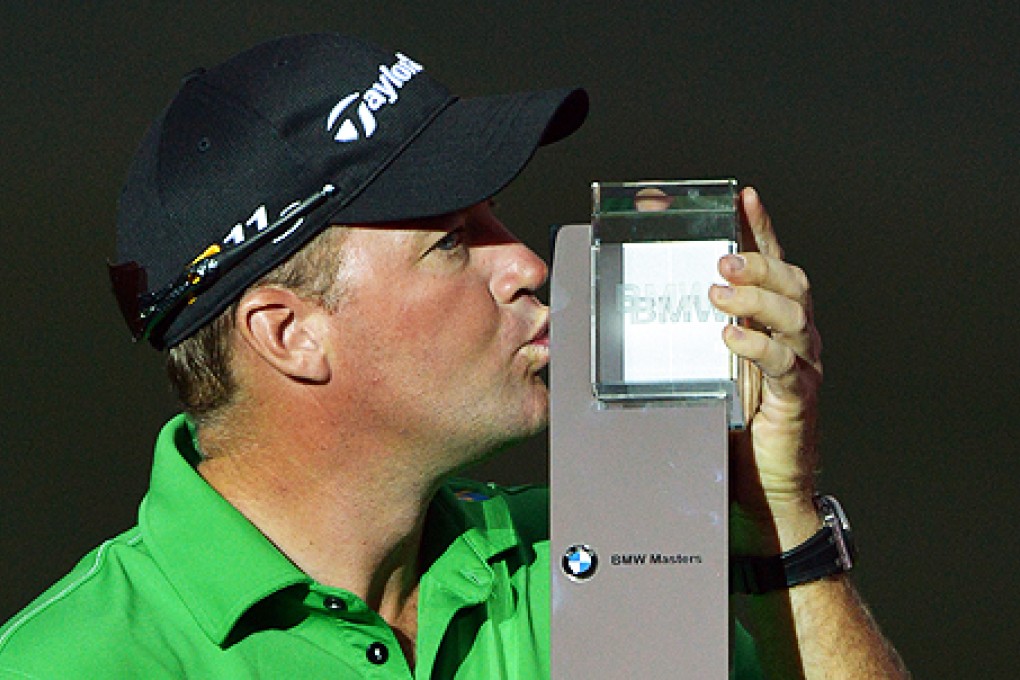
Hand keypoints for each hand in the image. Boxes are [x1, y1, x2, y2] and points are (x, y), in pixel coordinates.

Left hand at [710, 187, 823, 551]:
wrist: (763, 493)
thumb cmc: (731, 430)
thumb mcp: (704, 376)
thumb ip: (686, 344)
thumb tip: (634, 316)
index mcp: (773, 327)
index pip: (772, 267)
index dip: (761, 230)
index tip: (742, 198)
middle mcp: (795, 339)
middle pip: (792, 282)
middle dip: (759, 261)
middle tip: (721, 257)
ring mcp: (802, 367)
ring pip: (794, 315)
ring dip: (757, 297)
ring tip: (721, 290)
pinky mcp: (798, 398)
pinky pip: (786, 363)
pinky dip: (758, 346)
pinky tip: (731, 338)